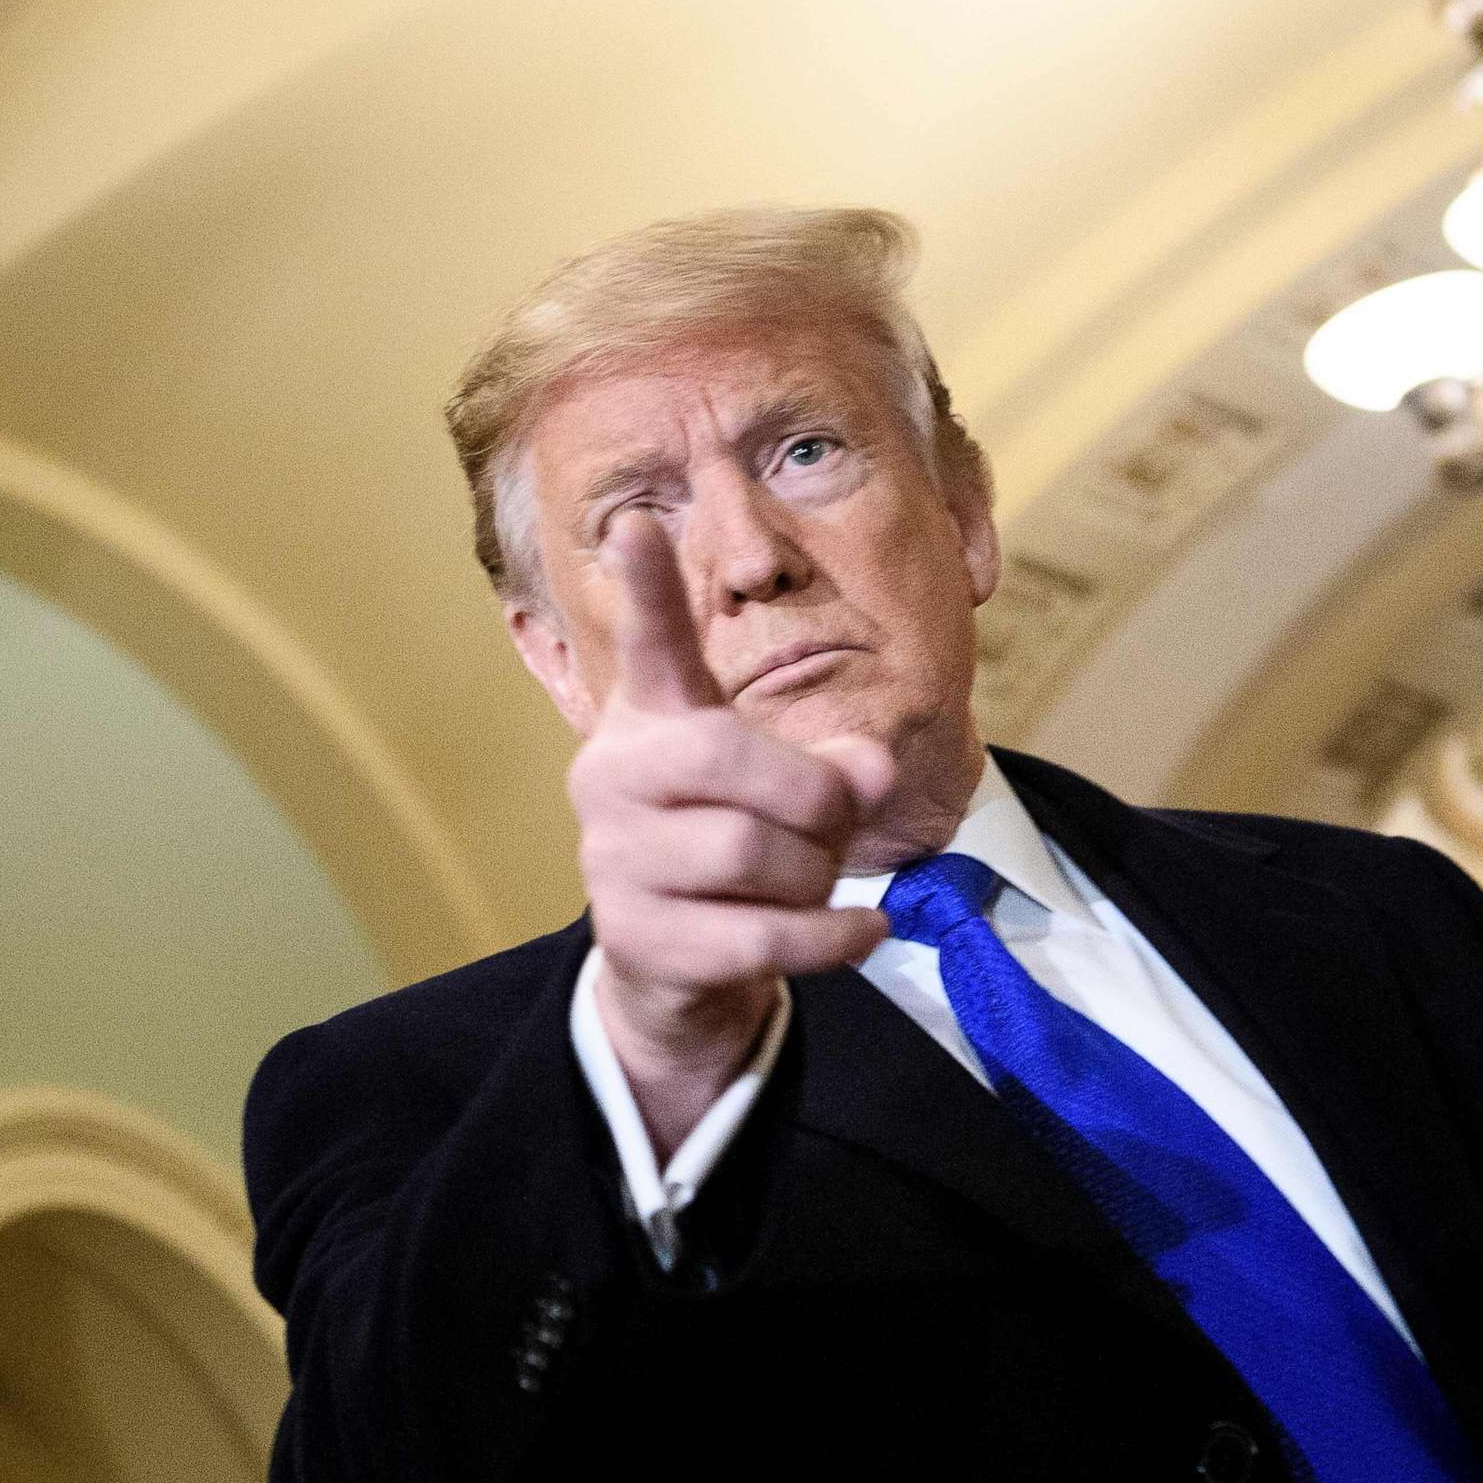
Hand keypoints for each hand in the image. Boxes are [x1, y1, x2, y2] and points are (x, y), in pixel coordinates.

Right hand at [570, 509, 894, 1159]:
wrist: (681, 962)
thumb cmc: (743, 845)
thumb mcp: (795, 790)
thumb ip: (837, 766)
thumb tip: (872, 768)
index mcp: (651, 716)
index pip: (650, 642)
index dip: (645, 585)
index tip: (635, 520)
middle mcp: (611, 774)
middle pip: (726, 754)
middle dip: (813, 792)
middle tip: (840, 817)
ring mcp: (610, 858)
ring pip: (750, 851)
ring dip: (817, 873)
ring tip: (815, 881)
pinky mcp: (635, 938)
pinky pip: (759, 936)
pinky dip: (829, 937)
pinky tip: (860, 932)